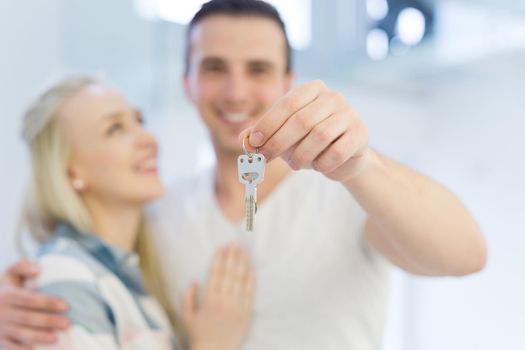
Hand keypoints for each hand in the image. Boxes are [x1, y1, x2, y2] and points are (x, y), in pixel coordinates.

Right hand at [0, 259, 68, 349]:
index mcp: (7, 295)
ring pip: (20, 333)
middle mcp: (2, 311)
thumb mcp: (9, 274)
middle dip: (48, 321)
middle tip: (67, 323)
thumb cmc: (4, 287)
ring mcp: (0, 327)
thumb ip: (22, 266)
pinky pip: (10, 347)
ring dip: (39, 337)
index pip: (29, 299)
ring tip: (56, 338)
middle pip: (27, 318)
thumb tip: (37, 269)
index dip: (47, 303)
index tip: (65, 306)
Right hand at [183, 244, 254, 349]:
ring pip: (240, 280)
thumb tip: (193, 281)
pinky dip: (252, 280)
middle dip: (232, 256)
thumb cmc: (200, 336)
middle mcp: (223, 301)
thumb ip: (187, 298)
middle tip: (236, 243)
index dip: (219, 259)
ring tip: (244, 251)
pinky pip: (250, 294)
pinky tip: (253, 269)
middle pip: (229, 273)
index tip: (222, 247)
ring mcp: (236, 307)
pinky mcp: (246, 314)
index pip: (215, 274)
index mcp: (208, 300)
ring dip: (243, 264)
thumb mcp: (187, 317)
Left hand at [240, 80, 369, 182]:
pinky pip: (337, 152)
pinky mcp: (360, 134)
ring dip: (301, 155)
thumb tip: (244, 140)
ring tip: (295, 164)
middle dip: (280, 142)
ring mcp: (350, 114)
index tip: (255, 143)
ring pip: (320, 136)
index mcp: (312, 89)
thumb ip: (263, 136)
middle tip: (267, 159)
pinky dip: (322, 163)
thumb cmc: (308, 142)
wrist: (343, 157)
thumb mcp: (283, 136)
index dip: (269, 123)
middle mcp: (333, 97)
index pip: (287, 103)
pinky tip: (317, 166)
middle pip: (302, 120)